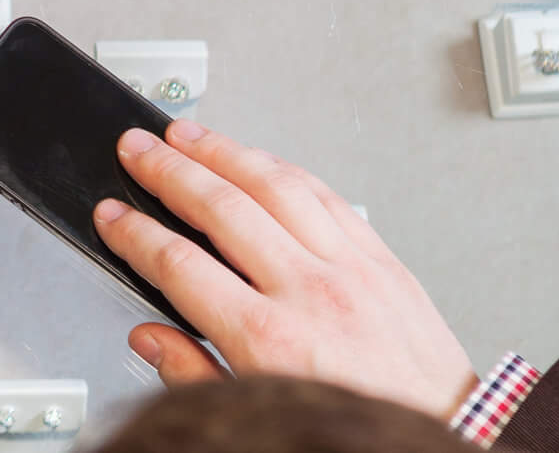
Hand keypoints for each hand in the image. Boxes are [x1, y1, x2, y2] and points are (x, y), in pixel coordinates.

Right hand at [93, 119, 477, 419]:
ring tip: (186, 135)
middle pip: (221, 207)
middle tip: (136, 149)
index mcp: (269, 341)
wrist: (446, 441)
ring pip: (274, 184)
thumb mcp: (257, 418)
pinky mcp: (383, 260)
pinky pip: (326, 195)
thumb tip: (150, 339)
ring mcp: (351, 270)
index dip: (135, 234)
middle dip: (168, 171)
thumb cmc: (356, 434)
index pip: (180, 264)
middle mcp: (310, 294)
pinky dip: (282, 168)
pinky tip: (257, 158)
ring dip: (222, 151)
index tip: (112, 216)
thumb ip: (195, 374)